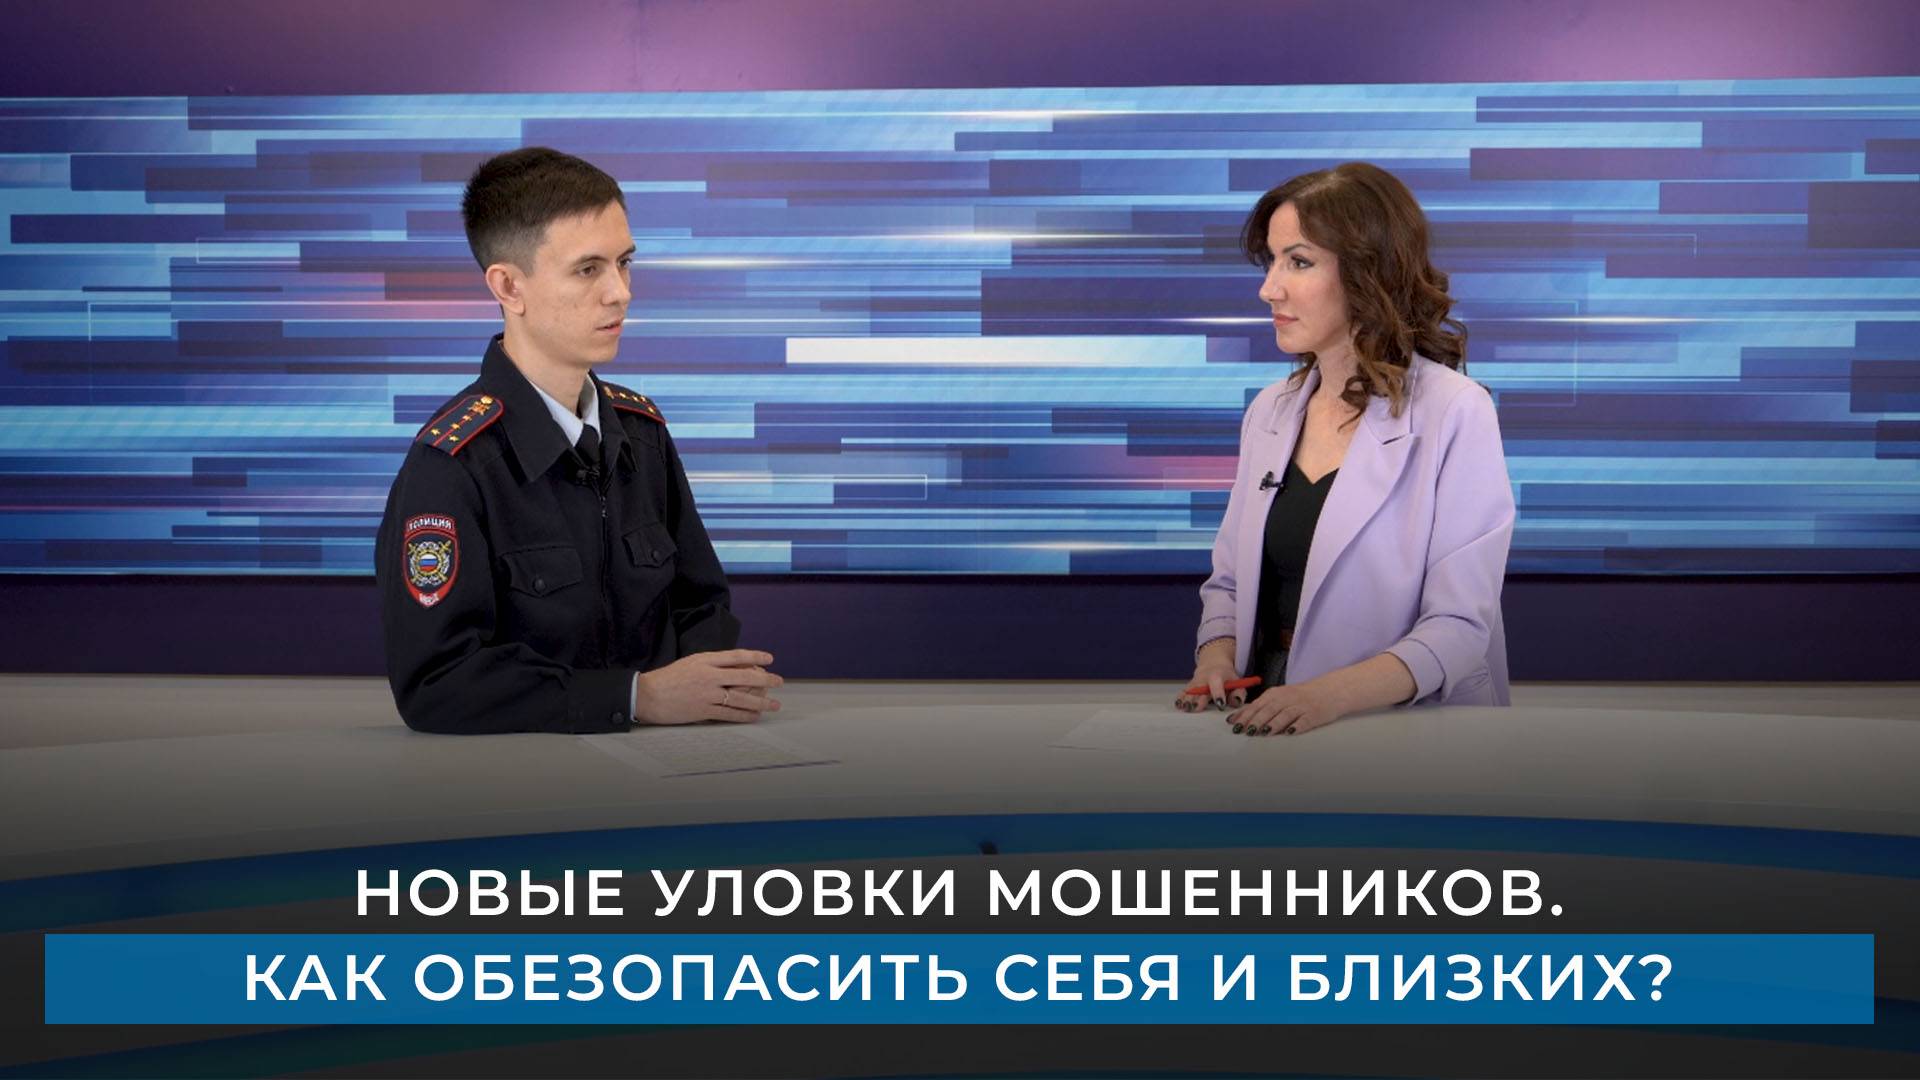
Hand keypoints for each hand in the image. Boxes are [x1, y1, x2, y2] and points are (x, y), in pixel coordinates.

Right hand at [633, 649, 782, 725]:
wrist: (647, 695)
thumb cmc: (668, 678)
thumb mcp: (691, 662)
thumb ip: (712, 664)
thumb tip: (736, 667)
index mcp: (705, 661)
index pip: (736, 656)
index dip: (755, 656)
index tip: (770, 658)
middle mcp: (709, 676)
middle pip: (744, 677)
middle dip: (765, 680)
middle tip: (779, 681)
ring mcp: (707, 694)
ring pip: (741, 698)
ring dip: (761, 702)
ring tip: (774, 704)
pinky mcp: (703, 711)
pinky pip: (729, 714)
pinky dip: (744, 715)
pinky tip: (755, 716)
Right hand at [1176, 639, 1242, 712]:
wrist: (1214, 665)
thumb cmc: (1227, 678)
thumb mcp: (1237, 683)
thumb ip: (1239, 693)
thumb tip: (1236, 702)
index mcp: (1217, 675)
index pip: (1216, 682)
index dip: (1218, 693)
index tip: (1220, 704)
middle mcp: (1204, 678)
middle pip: (1199, 688)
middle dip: (1197, 699)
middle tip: (1196, 708)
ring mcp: (1195, 682)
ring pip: (1190, 691)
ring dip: (1187, 700)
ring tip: (1185, 708)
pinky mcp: (1188, 686)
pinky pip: (1183, 692)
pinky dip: (1180, 699)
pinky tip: (1179, 705)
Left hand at [1222, 679, 1342, 735]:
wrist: (1329, 691)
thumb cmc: (1301, 696)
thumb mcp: (1280, 697)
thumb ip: (1263, 706)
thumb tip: (1242, 717)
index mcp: (1276, 694)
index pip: (1257, 705)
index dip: (1244, 714)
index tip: (1233, 724)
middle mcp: (1287, 699)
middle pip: (1268, 710)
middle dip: (1254, 721)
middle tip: (1244, 731)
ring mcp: (1300, 707)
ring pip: (1284, 715)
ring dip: (1272, 724)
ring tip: (1262, 733)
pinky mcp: (1313, 715)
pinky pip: (1304, 721)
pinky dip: (1296, 727)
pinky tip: (1289, 733)